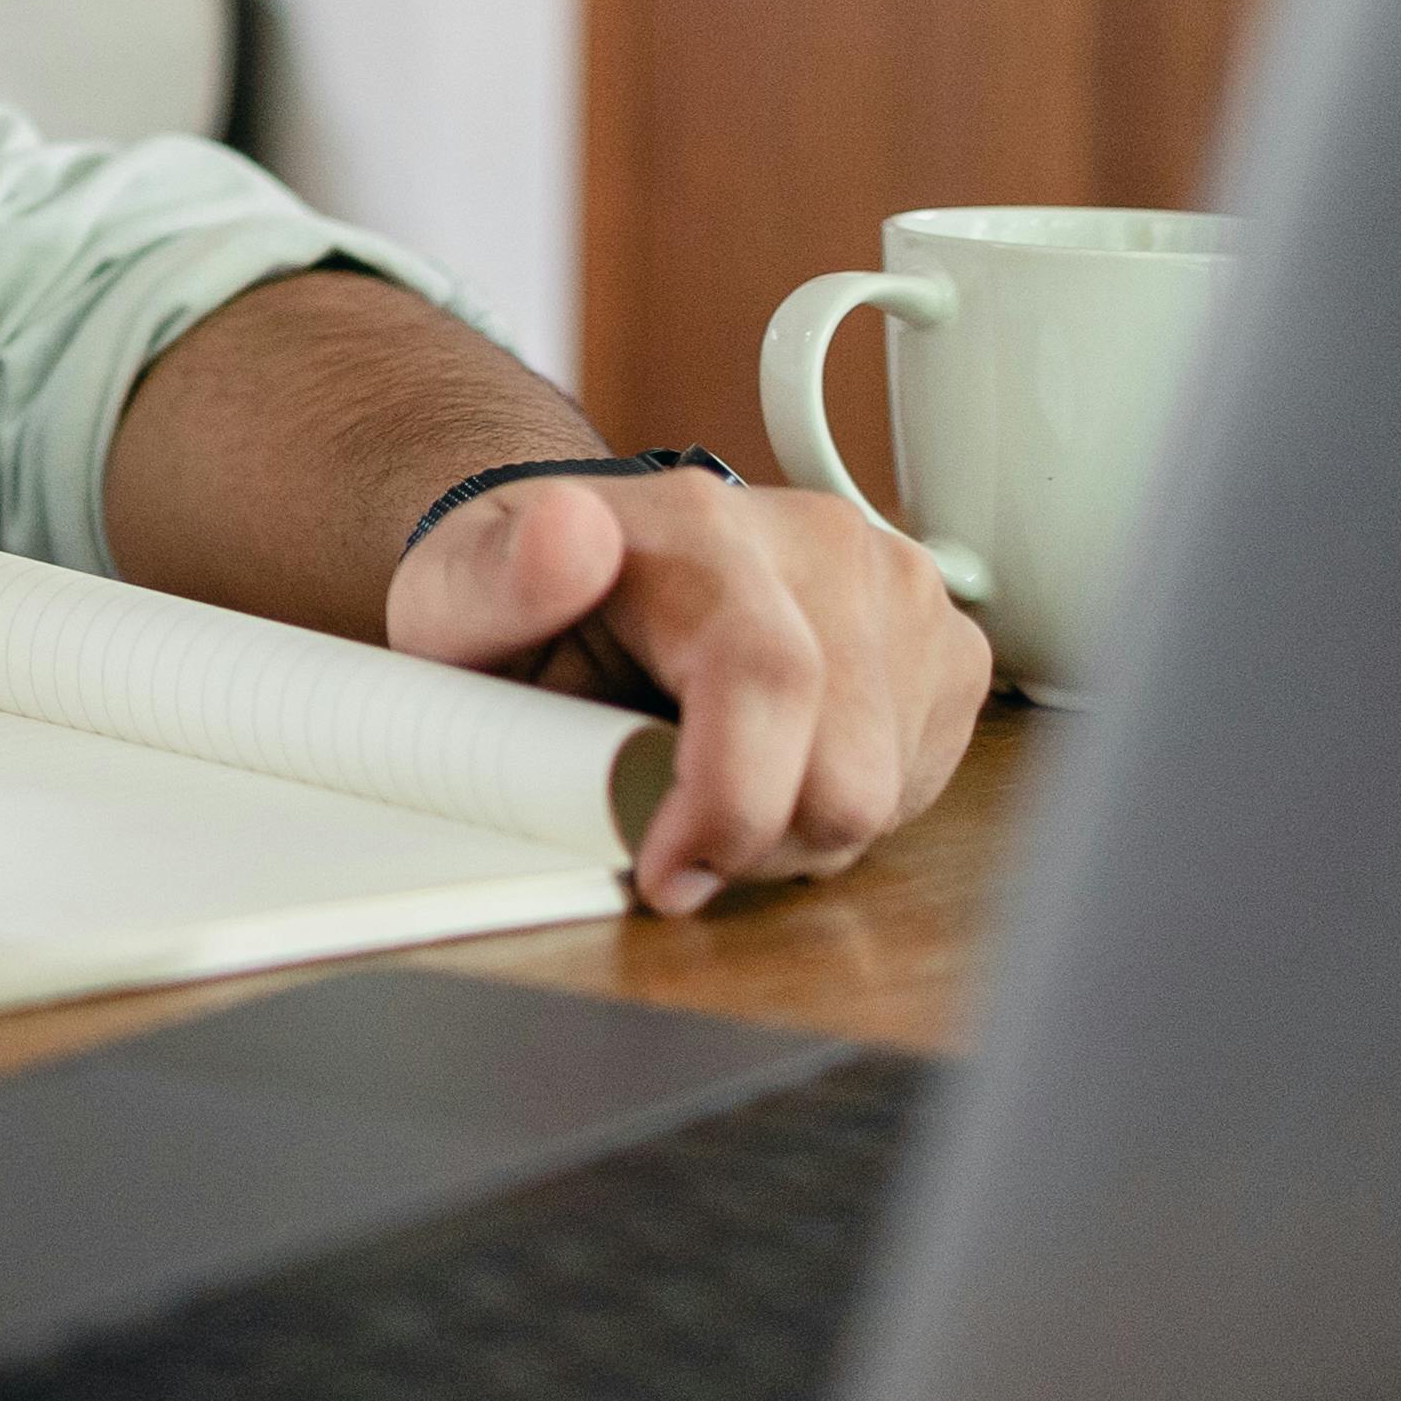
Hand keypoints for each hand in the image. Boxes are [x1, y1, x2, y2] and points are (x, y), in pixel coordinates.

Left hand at [390, 470, 989, 916]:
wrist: (585, 553)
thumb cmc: (518, 592)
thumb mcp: (453, 595)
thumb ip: (491, 582)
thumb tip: (565, 535)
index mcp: (704, 527)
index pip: (767, 680)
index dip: (730, 806)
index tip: (667, 873)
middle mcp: (822, 544)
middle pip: (846, 766)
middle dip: (753, 843)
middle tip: (672, 840)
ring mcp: (898, 590)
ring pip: (886, 790)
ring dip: (795, 831)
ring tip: (710, 778)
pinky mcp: (946, 643)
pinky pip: (920, 782)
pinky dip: (843, 806)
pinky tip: (774, 760)